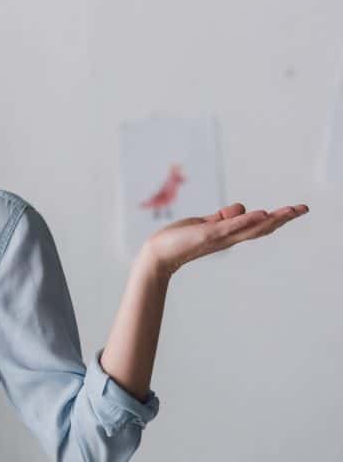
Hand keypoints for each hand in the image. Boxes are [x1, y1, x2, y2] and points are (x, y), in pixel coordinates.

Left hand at [144, 202, 309, 279]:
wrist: (158, 254)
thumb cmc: (179, 239)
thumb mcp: (205, 224)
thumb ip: (223, 217)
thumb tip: (242, 207)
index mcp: (229, 235)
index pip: (258, 226)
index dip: (277, 218)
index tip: (296, 210)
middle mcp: (228, 238)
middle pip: (261, 228)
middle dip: (283, 218)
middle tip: (304, 209)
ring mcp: (219, 238)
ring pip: (250, 229)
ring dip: (271, 219)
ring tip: (289, 211)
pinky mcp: (207, 236)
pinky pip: (229, 227)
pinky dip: (244, 221)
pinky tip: (259, 214)